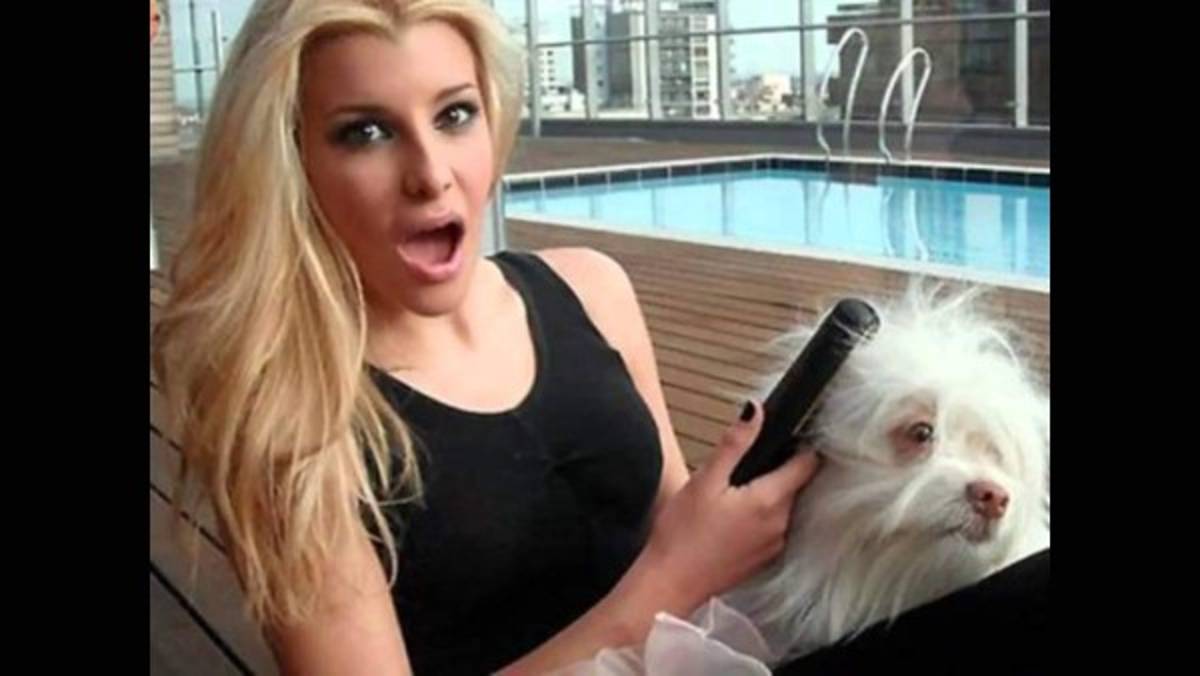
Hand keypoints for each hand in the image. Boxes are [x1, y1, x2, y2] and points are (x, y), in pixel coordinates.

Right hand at [640, 400, 820, 611]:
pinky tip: (732, 517)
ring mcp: (774, 545)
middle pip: (797, 484)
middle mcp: (781, 524)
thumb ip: (735, 443)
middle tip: (745, 463)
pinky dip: (761, 516)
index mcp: (770, 501)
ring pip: (785, 506)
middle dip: (779, 468)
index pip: (808, 464)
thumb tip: (755, 410)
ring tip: (735, 490)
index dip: (801, 444)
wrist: (669, 584)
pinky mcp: (763, 559)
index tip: (785, 435)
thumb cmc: (682, 535)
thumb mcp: (705, 479)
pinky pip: (774, 527)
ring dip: (769, 493)